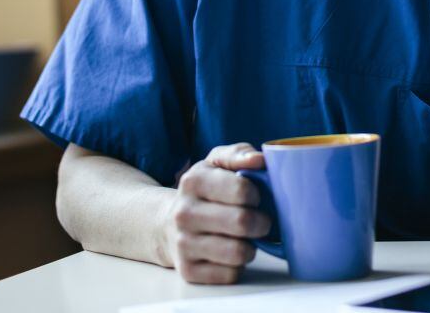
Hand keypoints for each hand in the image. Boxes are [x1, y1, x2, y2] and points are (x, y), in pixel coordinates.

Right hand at [163, 143, 270, 283]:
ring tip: (246, 237)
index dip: (257, 195)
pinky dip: (238, 265)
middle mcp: (183, 213)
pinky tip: (230, 253)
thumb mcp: (216, 162)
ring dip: (251, 246)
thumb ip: (239, 154)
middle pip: (242, 222)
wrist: (168, 223)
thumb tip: (260, 160)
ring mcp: (183, 244)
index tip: (256, 197)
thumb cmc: (204, 190)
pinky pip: (230, 274)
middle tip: (261, 221)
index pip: (241, 189)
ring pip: (238, 253)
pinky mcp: (188, 271)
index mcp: (193, 181)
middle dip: (262, 222)